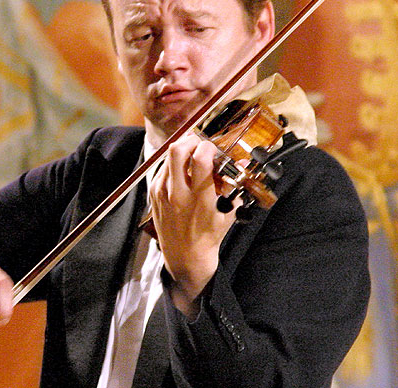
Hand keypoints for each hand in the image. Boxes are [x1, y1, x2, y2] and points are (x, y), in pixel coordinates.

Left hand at [149, 134, 234, 315]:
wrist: (184, 256)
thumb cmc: (209, 235)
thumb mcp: (228, 212)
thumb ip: (235, 185)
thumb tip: (243, 162)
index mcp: (199, 198)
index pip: (200, 159)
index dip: (208, 147)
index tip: (214, 149)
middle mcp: (177, 193)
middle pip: (177, 150)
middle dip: (191, 141)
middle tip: (200, 145)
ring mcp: (162, 192)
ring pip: (168, 156)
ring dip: (182, 151)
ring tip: (193, 158)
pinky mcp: (153, 193)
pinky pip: (162, 168)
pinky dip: (174, 165)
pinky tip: (183, 172)